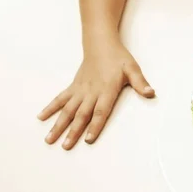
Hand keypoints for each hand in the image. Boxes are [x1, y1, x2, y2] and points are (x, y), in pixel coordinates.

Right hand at [37, 39, 154, 149]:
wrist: (101, 44)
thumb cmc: (119, 58)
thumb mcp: (133, 69)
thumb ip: (140, 83)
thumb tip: (151, 93)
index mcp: (107, 89)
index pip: (101, 110)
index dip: (95, 125)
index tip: (88, 139)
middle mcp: (91, 91)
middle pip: (81, 114)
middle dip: (73, 131)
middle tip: (65, 146)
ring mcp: (80, 89)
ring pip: (68, 109)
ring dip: (58, 124)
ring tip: (49, 139)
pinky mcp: (73, 86)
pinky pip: (60, 98)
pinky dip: (51, 107)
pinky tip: (41, 117)